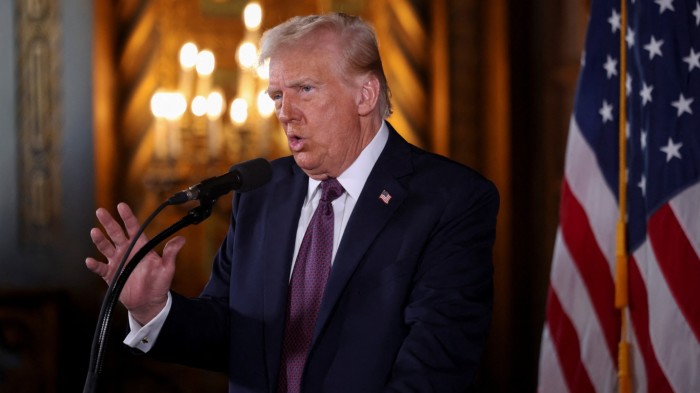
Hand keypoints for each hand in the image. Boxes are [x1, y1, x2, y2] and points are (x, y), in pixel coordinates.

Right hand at [85, 202, 184, 324]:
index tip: (121, 206)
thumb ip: (171, 253)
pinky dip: (95, 265)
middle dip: (108, 222)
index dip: (127, 217)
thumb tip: (181, 239)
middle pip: (116, 234)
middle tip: (101, 211)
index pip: (133, 228)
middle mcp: (127, 251)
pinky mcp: (110, 275)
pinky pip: (100, 268)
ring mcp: (117, 262)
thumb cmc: (159, 283)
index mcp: (140, 246)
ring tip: (95, 232)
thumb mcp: (167, 267)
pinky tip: (90, 261)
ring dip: (100, 240)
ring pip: (106, 247)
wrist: (149, 302)